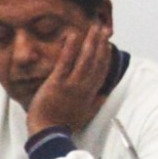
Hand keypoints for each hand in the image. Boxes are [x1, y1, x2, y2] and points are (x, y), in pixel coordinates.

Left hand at [24, 20, 113, 138]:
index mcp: (91, 93)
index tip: (108, 43)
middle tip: (104, 28)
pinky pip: (65, 62)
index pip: (101, 69)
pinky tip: (73, 35)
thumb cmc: (66, 123)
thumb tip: (105, 94)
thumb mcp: (86, 114)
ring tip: (94, 27)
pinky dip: (70, 48)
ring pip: (85, 59)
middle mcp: (84, 86)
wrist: (48, 131)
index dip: (106, 55)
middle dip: (101, 43)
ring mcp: (71, 84)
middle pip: (96, 61)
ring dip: (90, 42)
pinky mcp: (57, 83)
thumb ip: (97, 102)